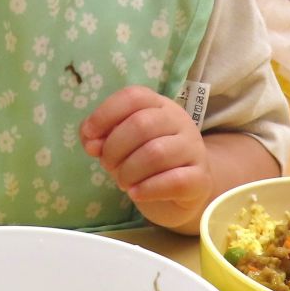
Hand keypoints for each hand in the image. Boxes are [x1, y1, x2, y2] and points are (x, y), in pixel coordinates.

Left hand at [80, 85, 211, 229]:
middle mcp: (179, 121)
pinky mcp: (201, 178)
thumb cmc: (145, 160)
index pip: (133, 97)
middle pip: (141, 124)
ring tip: (122, 182)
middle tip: (107, 165)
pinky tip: (136, 193)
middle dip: (114, 148)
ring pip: (156, 153)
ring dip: (129, 171)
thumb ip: (102, 138)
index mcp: (158, 105)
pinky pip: (175, 180)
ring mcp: (193, 148)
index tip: (89, 136)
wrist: (183, 189)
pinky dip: (148, 189)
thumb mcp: (120, 144)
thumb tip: (91, 143)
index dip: (105, 114)